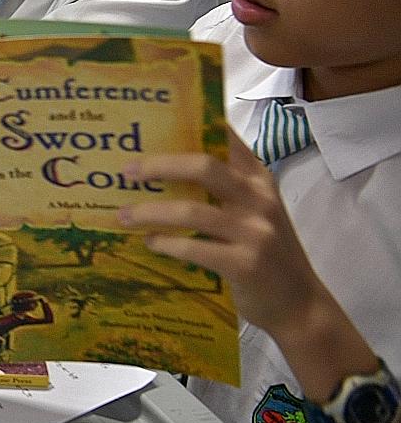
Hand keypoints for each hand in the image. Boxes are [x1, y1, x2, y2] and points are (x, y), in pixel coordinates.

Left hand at [118, 133, 327, 338]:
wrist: (300, 304)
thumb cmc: (267, 252)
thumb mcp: (255, 211)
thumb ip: (224, 189)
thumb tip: (163, 169)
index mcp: (259, 179)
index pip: (227, 138)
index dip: (195, 122)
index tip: (156, 118)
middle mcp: (260, 198)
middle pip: (204, 166)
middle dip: (159, 165)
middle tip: (126, 171)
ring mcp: (255, 231)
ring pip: (192, 210)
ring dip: (149, 211)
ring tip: (123, 216)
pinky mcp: (245, 263)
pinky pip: (194, 248)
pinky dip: (165, 243)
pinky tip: (149, 242)